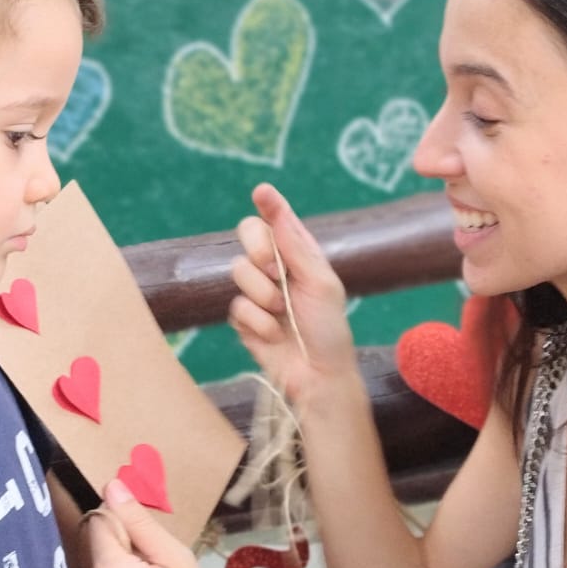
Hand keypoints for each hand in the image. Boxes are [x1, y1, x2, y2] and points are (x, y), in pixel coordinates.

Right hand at [229, 184, 356, 406]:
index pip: (278, 221)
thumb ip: (297, 248)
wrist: (317, 375)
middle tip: (276, 271)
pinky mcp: (243, 319)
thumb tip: (278, 212)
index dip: (269, 204)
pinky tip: (273, 335)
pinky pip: (237, 306)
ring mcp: (257, 292)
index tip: (262, 192)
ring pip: (238, 271)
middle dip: (259, 250)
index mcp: (299, 255)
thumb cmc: (328, 329)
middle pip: (248, 234)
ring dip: (264, 295)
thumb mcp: (321, 284)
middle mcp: (275, 268)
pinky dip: (258, 322)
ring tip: (283, 313)